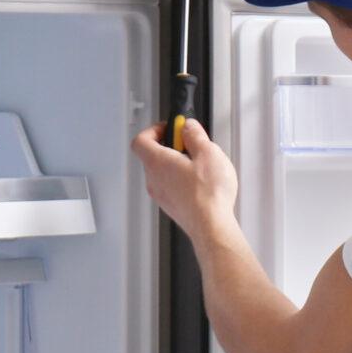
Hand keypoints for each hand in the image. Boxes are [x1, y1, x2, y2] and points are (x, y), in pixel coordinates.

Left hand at [132, 116, 237, 237]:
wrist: (211, 225)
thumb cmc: (207, 194)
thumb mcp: (208, 152)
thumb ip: (195, 135)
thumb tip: (188, 127)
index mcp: (157, 162)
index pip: (141, 140)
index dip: (154, 130)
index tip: (171, 128)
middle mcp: (154, 179)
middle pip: (152, 155)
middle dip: (171, 146)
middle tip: (189, 144)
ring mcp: (161, 195)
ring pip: (162, 172)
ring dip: (177, 163)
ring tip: (199, 165)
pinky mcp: (171, 206)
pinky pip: (170, 186)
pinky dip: (181, 179)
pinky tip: (201, 182)